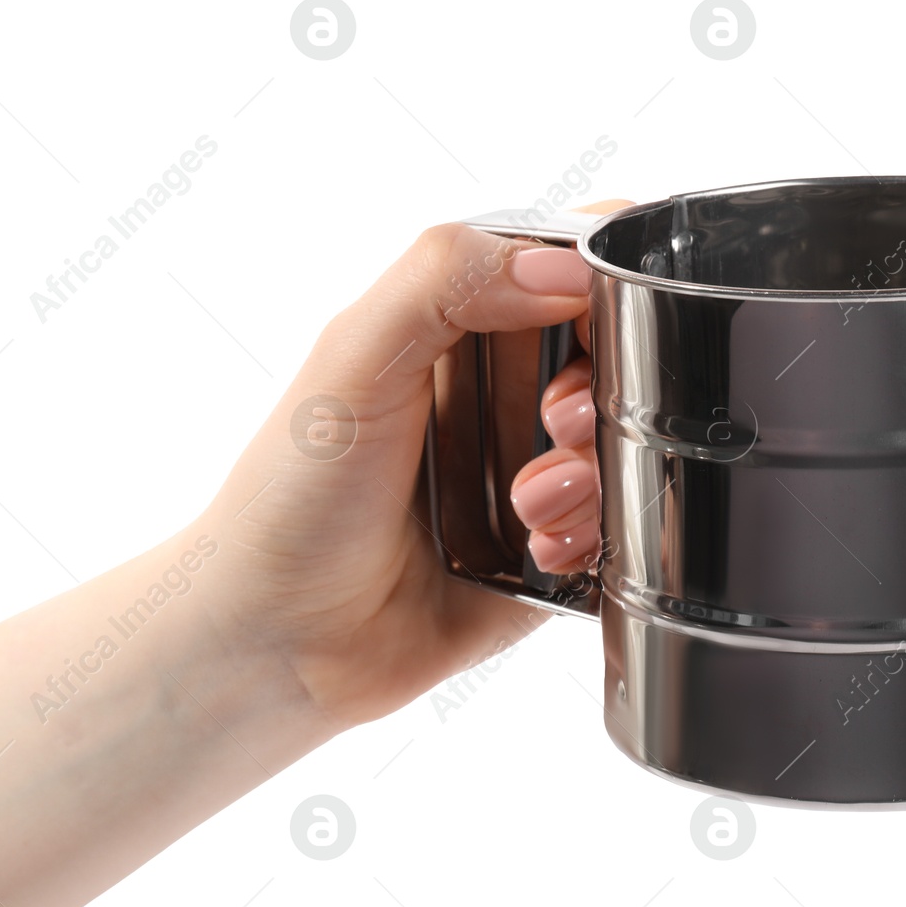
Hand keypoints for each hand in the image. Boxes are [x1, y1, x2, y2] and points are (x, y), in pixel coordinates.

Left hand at [194, 201, 628, 732]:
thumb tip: (564, 267)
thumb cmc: (290, 498)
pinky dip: (592, 540)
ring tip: (529, 507)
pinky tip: (536, 552)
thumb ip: (445, 278)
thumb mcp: (352, 358)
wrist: (278, 640)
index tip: (589, 329)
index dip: (602, 287)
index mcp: (458, 326)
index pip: (571, 266)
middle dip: (602, 392)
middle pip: (620, 359)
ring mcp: (528, 476)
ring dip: (592, 476)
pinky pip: (617, 535)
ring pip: (627, 451)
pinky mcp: (548, 556)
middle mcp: (500, 394)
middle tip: (553, 425)